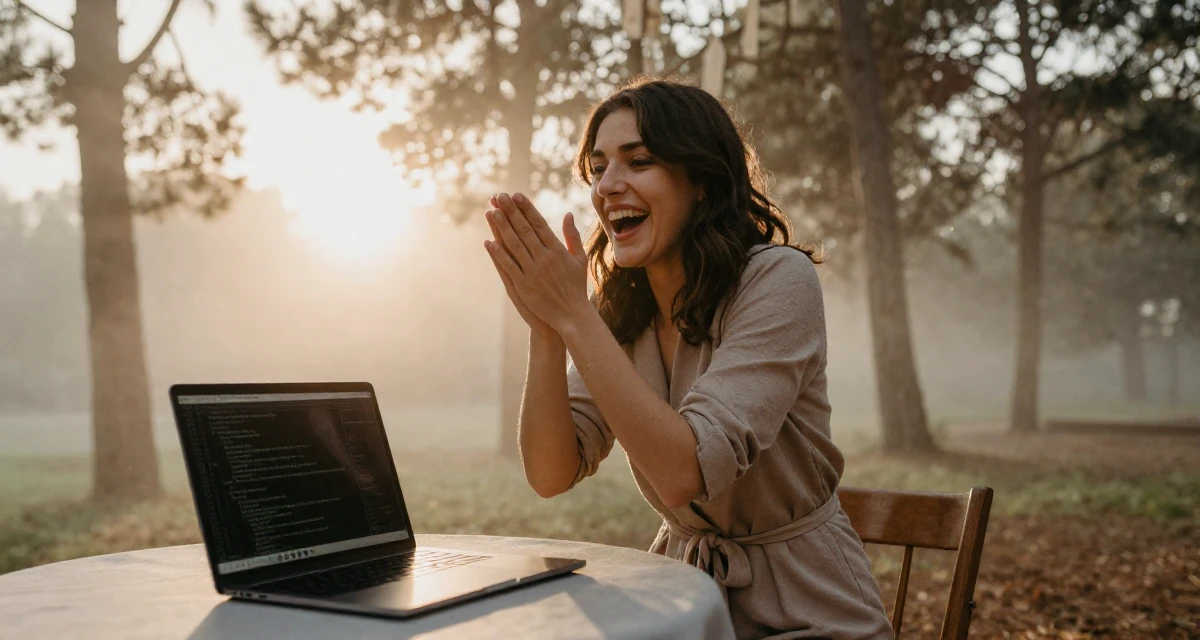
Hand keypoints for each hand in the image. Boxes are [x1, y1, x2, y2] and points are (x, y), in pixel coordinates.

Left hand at [483, 192, 587, 336]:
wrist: (572, 315)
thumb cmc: (576, 286)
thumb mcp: (579, 259)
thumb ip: (573, 236)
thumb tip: (568, 214)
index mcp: (558, 250)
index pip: (539, 223)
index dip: (527, 208)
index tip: (517, 195)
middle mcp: (545, 258)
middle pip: (524, 230)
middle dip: (511, 212)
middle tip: (499, 196)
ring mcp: (533, 272)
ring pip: (514, 245)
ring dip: (501, 228)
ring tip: (491, 212)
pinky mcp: (523, 286)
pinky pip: (508, 266)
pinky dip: (498, 254)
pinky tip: (489, 242)